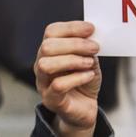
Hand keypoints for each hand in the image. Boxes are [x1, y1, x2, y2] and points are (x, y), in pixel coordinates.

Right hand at [35, 21, 101, 136]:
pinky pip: (58, 85)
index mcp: (49, 51)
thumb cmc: (84, 81)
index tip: (91, 29)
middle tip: (95, 47)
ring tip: (89, 63)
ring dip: (72, 60)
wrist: (84, 109)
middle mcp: (40, 64)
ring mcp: (43, 83)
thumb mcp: (89, 60)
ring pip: (46, 65)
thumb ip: (87, 48)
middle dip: (74, 44)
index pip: (51, 32)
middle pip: (47, 46)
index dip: (71, 28)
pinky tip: (89, 75)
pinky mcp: (50, 99)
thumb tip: (92, 35)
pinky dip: (77, 78)